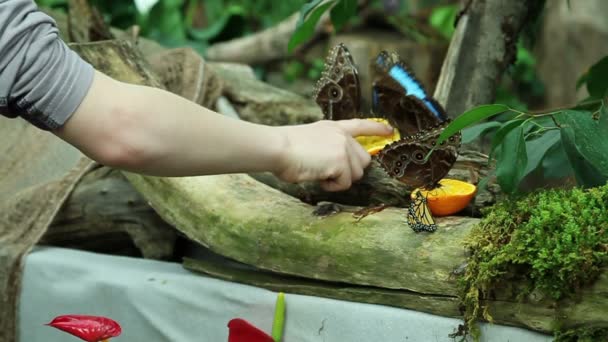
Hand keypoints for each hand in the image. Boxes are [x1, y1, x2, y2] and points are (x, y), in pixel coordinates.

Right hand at [274, 119, 393, 190]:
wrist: (277, 148)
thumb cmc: (283, 150)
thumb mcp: (310, 141)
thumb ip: (326, 149)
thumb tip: (331, 166)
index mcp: (333, 128)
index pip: (360, 125)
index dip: (377, 128)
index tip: (390, 130)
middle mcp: (342, 135)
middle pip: (363, 160)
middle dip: (349, 172)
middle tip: (327, 172)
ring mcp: (343, 147)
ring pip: (356, 174)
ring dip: (339, 179)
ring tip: (319, 172)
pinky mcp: (342, 161)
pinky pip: (345, 183)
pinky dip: (332, 186)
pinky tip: (318, 176)